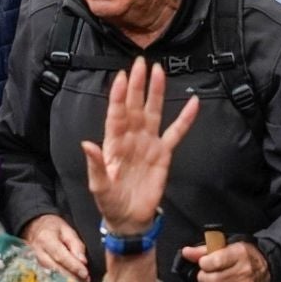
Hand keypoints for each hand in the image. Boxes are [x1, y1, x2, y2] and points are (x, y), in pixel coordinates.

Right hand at [22, 214, 89, 281]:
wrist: (34, 228)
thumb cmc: (52, 228)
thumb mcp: (67, 230)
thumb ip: (76, 245)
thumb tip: (83, 262)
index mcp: (46, 239)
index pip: (61, 256)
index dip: (73, 266)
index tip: (85, 274)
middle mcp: (38, 253)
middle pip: (56, 270)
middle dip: (73, 278)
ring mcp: (35, 263)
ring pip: (53, 277)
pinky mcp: (36, 269)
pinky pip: (50, 279)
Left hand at [81, 58, 199, 237]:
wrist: (130, 218)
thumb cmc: (111, 202)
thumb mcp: (99, 186)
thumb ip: (95, 165)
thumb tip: (87, 144)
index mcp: (113, 143)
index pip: (116, 114)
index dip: (118, 96)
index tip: (121, 76)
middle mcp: (131, 137)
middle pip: (135, 105)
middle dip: (137, 84)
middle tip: (140, 62)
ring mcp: (148, 143)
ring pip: (153, 112)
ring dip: (156, 92)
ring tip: (159, 71)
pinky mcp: (163, 153)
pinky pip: (176, 132)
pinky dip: (185, 119)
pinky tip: (193, 103)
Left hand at [178, 239, 272, 281]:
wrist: (264, 267)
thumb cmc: (241, 255)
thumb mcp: (225, 245)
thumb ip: (204, 250)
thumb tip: (186, 252)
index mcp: (239, 254)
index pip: (216, 262)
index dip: (204, 264)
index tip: (203, 263)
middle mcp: (244, 272)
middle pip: (215, 280)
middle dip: (203, 278)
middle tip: (203, 275)